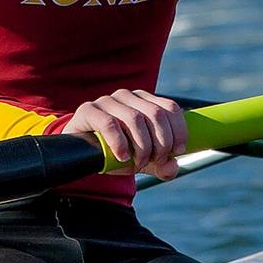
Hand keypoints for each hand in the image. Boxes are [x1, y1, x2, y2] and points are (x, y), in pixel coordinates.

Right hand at [64, 89, 187, 177]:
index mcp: (144, 100)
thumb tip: (172, 166)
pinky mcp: (89, 110)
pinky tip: (123, 156)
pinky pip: (109, 123)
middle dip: (162, 143)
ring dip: (142, 146)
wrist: (84, 155)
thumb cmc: (118, 153)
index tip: (177, 152)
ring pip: (135, 119)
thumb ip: (162, 165)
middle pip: (156, 114)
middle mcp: (127, 96)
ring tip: (138, 163)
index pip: (170, 108)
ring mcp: (107, 101)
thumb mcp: (144, 161)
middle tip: (156, 161)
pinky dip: (120, 143)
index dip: (179, 130)